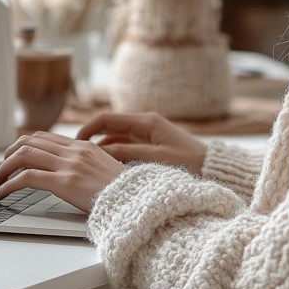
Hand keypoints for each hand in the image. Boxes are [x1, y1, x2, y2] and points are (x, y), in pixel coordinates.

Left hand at [0, 131, 124, 212]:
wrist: (140, 202)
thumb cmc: (126, 194)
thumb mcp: (107, 173)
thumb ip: (89, 168)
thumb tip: (73, 176)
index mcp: (84, 146)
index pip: (43, 137)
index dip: (22, 146)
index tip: (13, 159)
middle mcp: (74, 150)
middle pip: (28, 142)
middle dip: (7, 156)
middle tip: (0, 172)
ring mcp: (70, 165)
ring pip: (22, 156)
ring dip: (2, 170)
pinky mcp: (65, 182)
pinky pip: (25, 178)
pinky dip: (7, 186)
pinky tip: (0, 195)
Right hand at [77, 111, 206, 175]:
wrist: (213, 169)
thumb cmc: (189, 163)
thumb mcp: (155, 158)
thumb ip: (126, 153)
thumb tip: (99, 151)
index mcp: (145, 121)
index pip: (106, 119)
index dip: (87, 129)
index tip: (74, 143)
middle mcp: (144, 124)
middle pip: (109, 129)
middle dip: (92, 141)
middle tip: (76, 156)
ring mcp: (147, 135)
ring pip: (116, 140)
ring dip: (103, 150)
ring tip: (88, 166)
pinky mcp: (151, 146)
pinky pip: (126, 148)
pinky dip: (115, 156)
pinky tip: (107, 169)